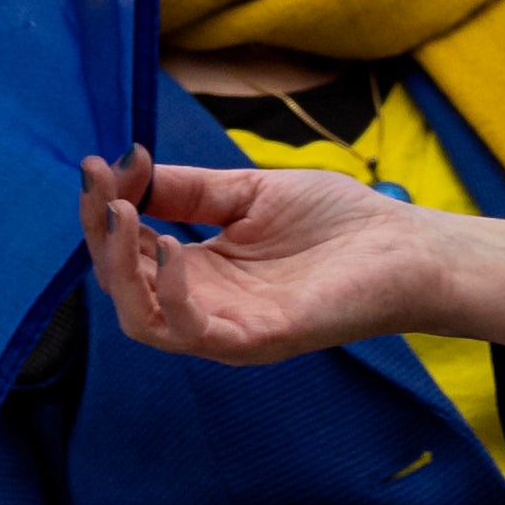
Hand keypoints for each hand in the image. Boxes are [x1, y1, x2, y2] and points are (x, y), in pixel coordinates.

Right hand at [79, 150, 504, 367]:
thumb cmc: (336, 221)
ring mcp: (227, 328)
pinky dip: (172, 291)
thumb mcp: (248, 191)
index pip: (128, 251)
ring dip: (120, 267)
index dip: (105, 210)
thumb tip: (126, 166)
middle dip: (101, 235)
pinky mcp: (255, 340)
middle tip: (101, 185)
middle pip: (122, 288)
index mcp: (198, 270)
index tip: (98, 164)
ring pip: (141, 319)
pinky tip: (174, 245)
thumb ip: (188, 188)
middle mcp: (203, 305)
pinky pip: (192, 330)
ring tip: (123, 214)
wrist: (406, 247)